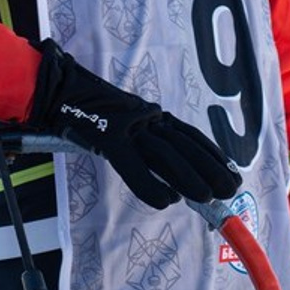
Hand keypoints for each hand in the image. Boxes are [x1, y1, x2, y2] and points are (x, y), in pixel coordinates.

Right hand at [29, 39, 239, 209]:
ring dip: (189, 178)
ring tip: (207, 197)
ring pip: (165, 155)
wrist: (57, 89)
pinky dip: (150, 185)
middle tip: (231, 190)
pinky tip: (165, 200)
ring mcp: (127, 127)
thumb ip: (143, 139)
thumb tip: (166, 173)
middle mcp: (144, 119)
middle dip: (211, 168)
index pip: (190, 136)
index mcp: (150, 115)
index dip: (213, 155)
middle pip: (185, 145)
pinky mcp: (107, 138)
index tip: (232, 172)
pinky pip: (132, 166)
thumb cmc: (87, 110)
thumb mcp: (124, 121)